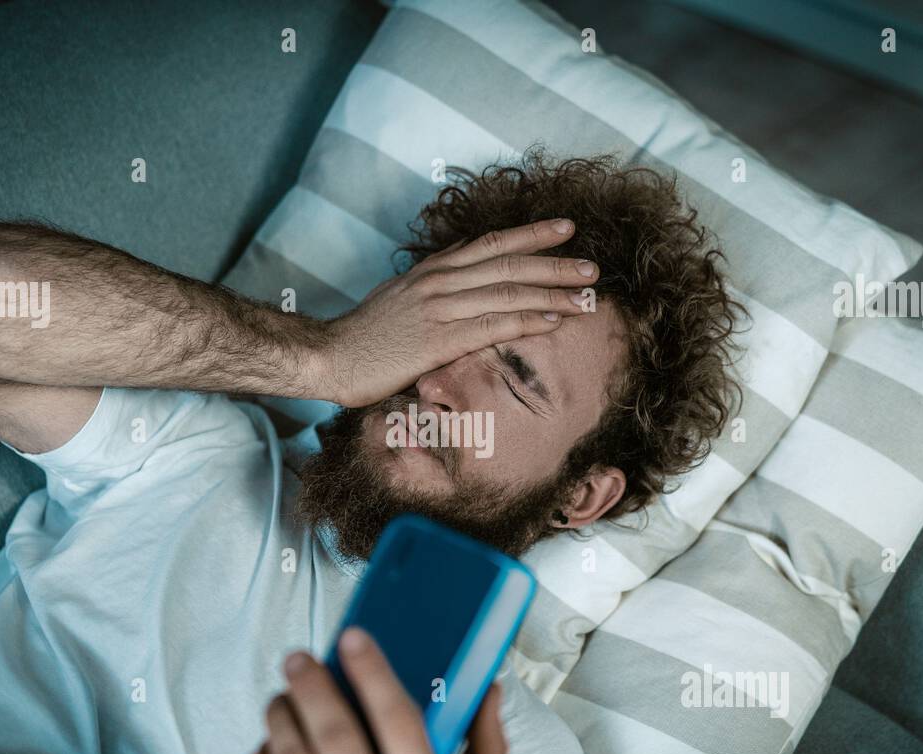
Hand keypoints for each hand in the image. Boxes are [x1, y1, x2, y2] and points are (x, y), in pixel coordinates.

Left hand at [246, 627, 507, 753]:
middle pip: (336, 737)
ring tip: (282, 698)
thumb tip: (486, 685)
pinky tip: (269, 747)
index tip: (354, 637)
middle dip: (311, 685)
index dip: (373, 672)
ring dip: (280, 717)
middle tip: (298, 658)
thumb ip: (483, 751)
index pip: (399, 724)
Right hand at [320, 219, 598, 406]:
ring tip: (587, 295)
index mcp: (434, 270)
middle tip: (593, 266)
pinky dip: (526, 322)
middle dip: (556, 264)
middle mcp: (440, 282)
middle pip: (509, 264)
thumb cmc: (366, 335)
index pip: (492, 244)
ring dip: (552, 293)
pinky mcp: (437, 341)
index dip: (532, 234)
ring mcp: (439, 309)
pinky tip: (554, 321)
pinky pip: (491, 327)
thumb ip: (434, 283)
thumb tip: (461, 268)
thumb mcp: (401, 296)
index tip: (566, 228)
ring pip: (508, 293)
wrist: (330, 356)